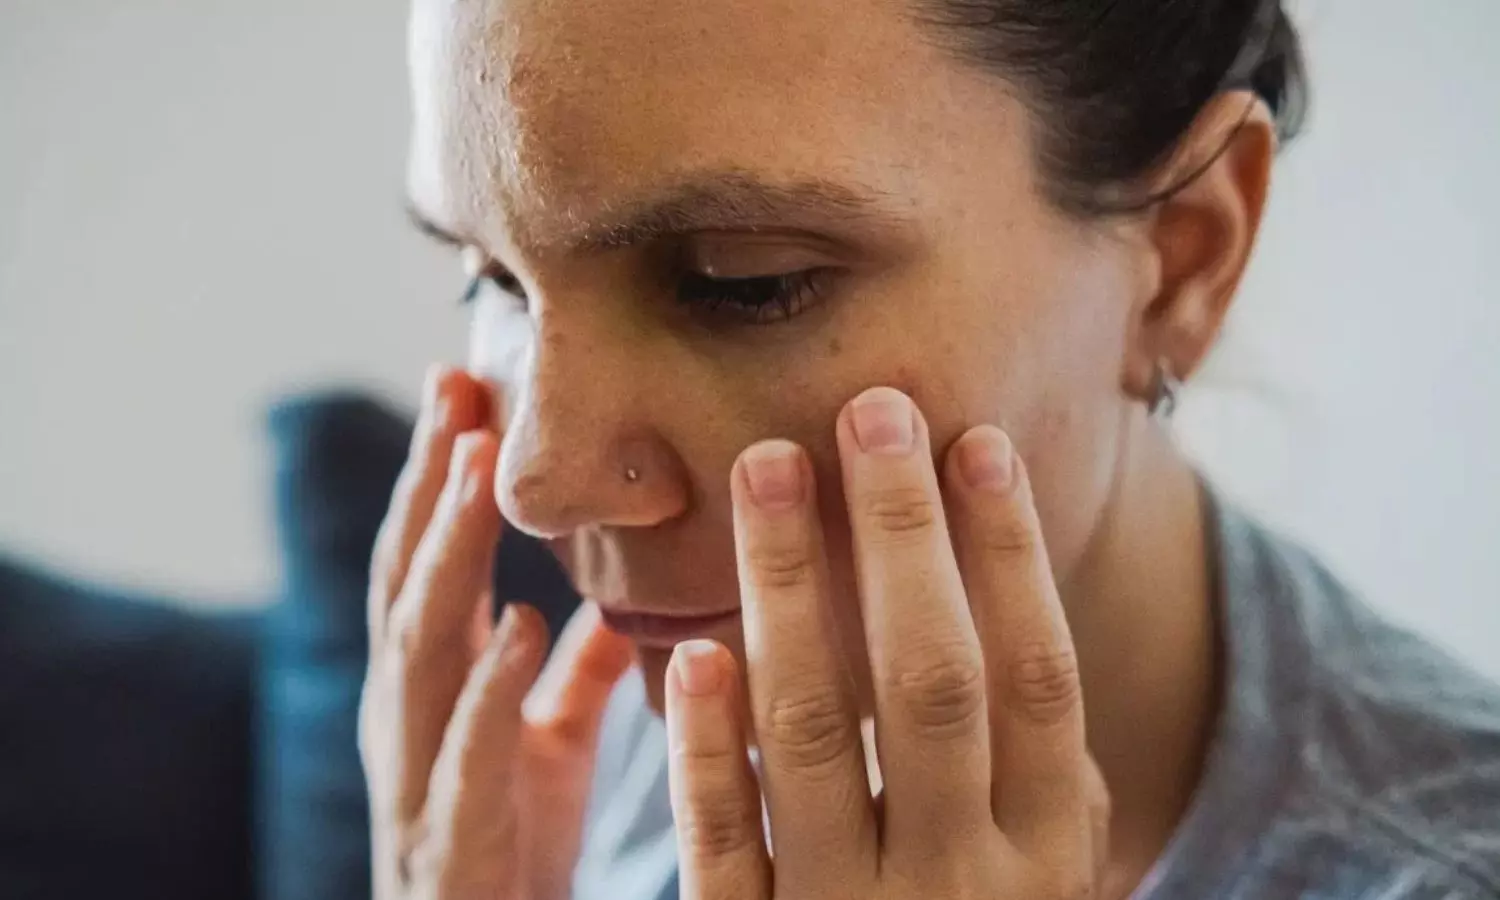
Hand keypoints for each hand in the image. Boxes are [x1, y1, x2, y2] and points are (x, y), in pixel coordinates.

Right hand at [360, 367, 633, 899]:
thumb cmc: (511, 845)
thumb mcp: (547, 742)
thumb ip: (571, 670)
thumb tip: (610, 596)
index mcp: (431, 686)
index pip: (425, 556)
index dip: (439, 473)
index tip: (464, 381)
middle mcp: (409, 717)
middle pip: (408, 577)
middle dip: (431, 482)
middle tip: (458, 388)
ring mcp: (417, 775)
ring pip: (418, 646)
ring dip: (446, 550)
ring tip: (479, 467)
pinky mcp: (449, 839)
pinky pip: (467, 756)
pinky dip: (490, 687)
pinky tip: (520, 625)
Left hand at [666, 387, 1110, 899]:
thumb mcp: (1047, 882)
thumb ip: (1042, 774)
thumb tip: (1018, 598)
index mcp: (1050, 860)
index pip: (1037, 678)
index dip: (1010, 556)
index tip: (973, 440)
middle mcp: (964, 888)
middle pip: (933, 681)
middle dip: (900, 538)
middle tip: (867, 409)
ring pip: (818, 733)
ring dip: (789, 591)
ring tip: (767, 468)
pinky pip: (726, 840)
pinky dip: (708, 745)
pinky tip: (693, 646)